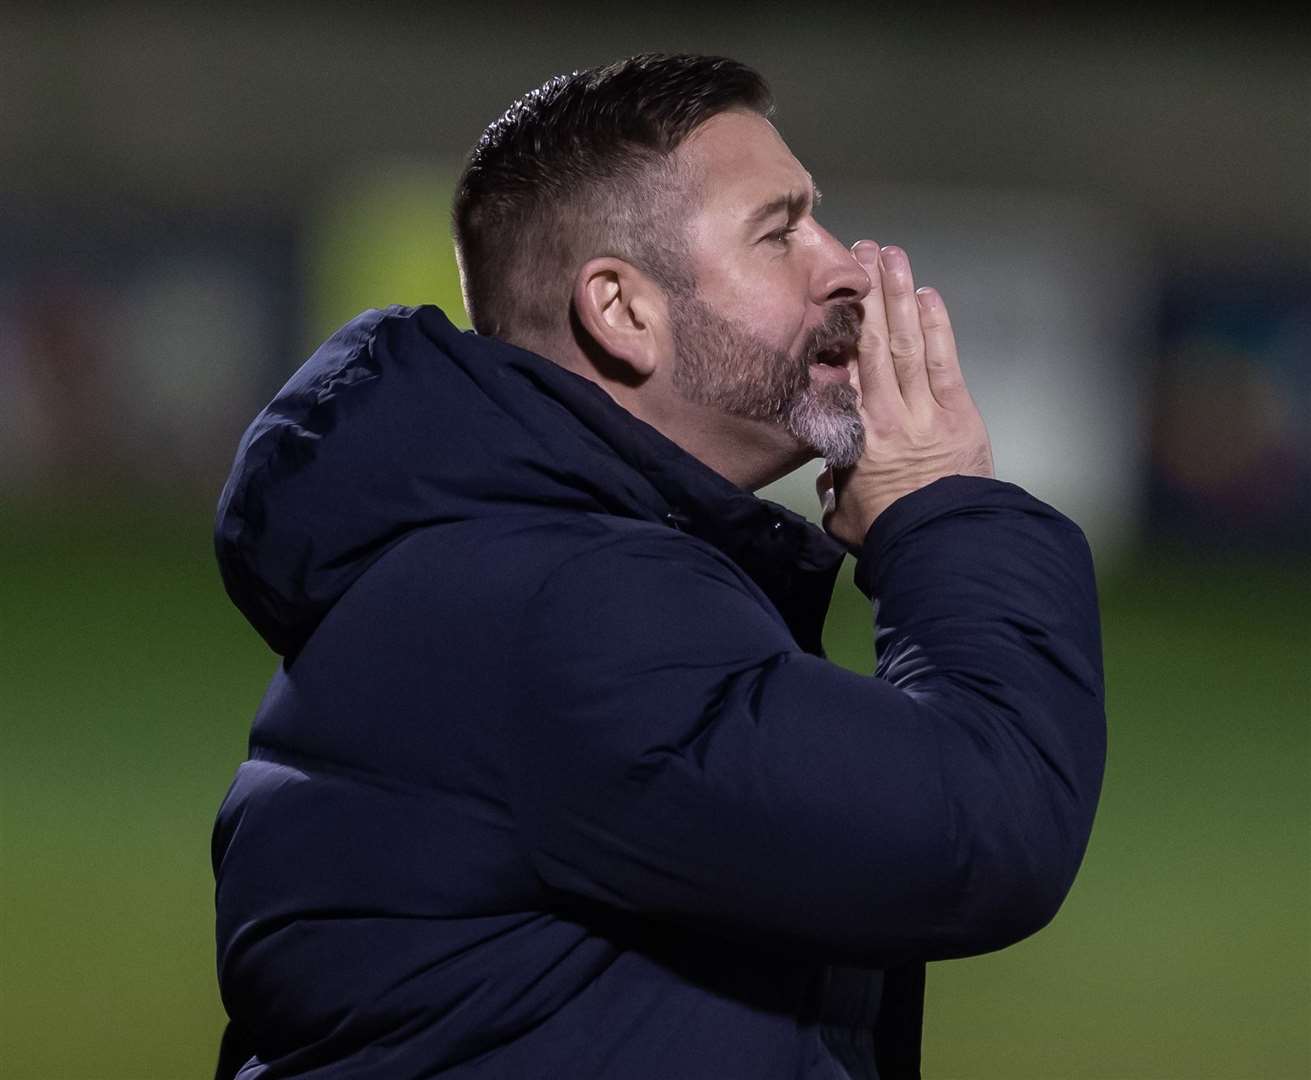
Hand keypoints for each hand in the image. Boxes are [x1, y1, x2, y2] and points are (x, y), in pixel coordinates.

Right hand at [819, 242, 993, 549]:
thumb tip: (830, 477)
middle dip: (866, 296)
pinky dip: (937, 326)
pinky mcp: (960, 413)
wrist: (942, 546)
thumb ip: (834, 488)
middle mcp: (886, 413)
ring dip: (900, 296)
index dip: (835, 332)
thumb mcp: (844, 515)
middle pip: (874, 343)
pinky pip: (944, 361)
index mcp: (854, 436)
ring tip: (890, 255)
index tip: (827, 299)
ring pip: (908, 342)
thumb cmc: (889, 534)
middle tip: (858, 253)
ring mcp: (926, 410)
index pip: (841, 374)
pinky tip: (927, 295)